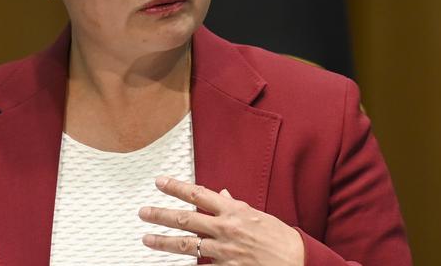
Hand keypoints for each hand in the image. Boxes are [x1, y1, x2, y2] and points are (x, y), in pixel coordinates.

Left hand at [138, 176, 303, 264]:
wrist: (297, 260)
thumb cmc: (278, 237)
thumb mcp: (256, 214)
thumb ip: (234, 205)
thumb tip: (221, 194)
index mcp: (232, 211)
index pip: (197, 194)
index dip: (176, 187)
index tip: (160, 182)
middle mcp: (225, 229)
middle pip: (186, 219)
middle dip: (161, 215)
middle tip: (144, 212)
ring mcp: (224, 251)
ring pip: (187, 245)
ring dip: (164, 242)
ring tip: (147, 239)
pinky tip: (174, 265)